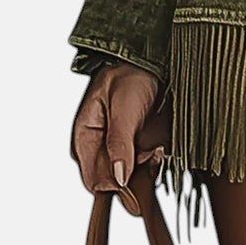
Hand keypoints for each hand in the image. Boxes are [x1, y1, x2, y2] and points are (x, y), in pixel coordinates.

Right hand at [70, 61, 169, 212]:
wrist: (151, 61)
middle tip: (149, 151)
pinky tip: (160, 145)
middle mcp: (100, 148)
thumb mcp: (123, 106)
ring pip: (133, 176)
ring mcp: (119, 148)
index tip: (136, 170)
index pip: (94, 181)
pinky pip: (146, 165)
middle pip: (116, 181)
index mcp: (85, 139)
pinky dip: (156, 157)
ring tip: (156, 143)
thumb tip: (118, 178)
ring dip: (148, 164)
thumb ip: (119, 142)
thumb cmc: (130, 76)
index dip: (116, 183)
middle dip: (136, 171)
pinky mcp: (137, 146)